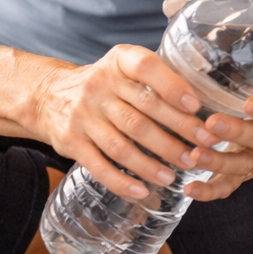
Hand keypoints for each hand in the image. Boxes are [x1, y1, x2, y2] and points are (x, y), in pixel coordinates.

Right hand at [33, 44, 220, 199]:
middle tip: (204, 148)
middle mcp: (98, 86)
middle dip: (177, 133)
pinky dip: (122, 182)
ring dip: (153, 163)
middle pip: (142, 114)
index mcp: (118, 62)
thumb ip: (158, 76)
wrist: (48, 96)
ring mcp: (83, 116)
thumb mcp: (125, 66)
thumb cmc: (105, 84)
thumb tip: (204, 103)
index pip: (146, 67)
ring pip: (123, 145)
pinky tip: (143, 191)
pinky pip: (99, 165)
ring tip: (177, 172)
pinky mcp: (71, 142)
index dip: (172, 86)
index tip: (197, 107)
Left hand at [154, 0, 252, 200]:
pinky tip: (188, 188)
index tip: (250, 102)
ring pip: (245, 164)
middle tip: (209, 125)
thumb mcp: (236, 53)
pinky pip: (229, 185)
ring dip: (220, 161)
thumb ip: (207, 31)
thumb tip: (170, 4)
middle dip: (235, 132)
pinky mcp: (239, 170)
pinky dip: (211, 190)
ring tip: (193, 156)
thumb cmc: (243, 77)